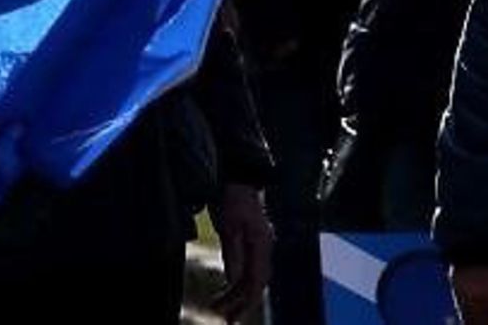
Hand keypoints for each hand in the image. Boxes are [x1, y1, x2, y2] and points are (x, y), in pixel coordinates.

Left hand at [209, 184, 272, 321]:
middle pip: (256, 283)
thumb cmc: (231, 197)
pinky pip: (248, 268)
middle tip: (224, 319)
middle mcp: (264, 247)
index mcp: (262, 244)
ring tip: (222, 309)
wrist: (236, 176)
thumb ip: (233, 252)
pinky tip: (229, 290)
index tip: (228, 313)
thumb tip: (233, 279)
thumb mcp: (228, 225)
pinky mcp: (251, 242)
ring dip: (238, 294)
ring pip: (253, 277)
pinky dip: (238, 282)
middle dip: (241, 303)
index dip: (244, 300)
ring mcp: (259, 245)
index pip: (257, 280)